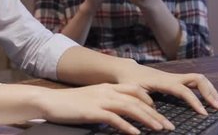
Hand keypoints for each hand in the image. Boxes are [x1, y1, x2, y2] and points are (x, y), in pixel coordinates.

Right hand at [39, 83, 173, 133]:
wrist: (49, 102)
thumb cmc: (68, 103)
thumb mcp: (90, 98)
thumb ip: (105, 103)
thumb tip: (118, 114)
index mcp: (107, 87)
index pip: (135, 90)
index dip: (149, 100)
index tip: (159, 112)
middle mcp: (107, 91)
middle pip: (137, 100)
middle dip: (155, 114)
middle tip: (168, 126)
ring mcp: (100, 100)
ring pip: (130, 108)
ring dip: (147, 119)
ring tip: (160, 129)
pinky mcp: (93, 111)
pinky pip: (114, 118)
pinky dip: (127, 126)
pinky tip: (136, 134)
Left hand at [116, 64, 217, 115]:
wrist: (127, 69)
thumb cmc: (128, 81)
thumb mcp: (133, 91)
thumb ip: (143, 100)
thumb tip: (155, 111)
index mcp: (164, 81)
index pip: (184, 90)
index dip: (195, 101)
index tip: (203, 113)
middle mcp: (172, 77)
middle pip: (197, 79)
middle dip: (209, 92)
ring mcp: (175, 77)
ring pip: (198, 79)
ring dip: (210, 90)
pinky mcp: (175, 79)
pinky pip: (194, 82)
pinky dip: (205, 89)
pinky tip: (209, 98)